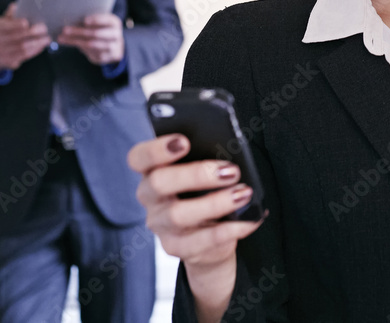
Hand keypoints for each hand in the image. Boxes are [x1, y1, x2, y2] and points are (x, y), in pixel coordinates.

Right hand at [0, 3, 49, 70]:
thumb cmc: (4, 33)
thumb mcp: (4, 22)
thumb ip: (10, 14)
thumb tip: (15, 5)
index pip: (5, 26)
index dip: (15, 25)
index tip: (26, 22)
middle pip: (16, 38)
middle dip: (32, 33)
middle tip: (45, 29)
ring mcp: (1, 52)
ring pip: (22, 48)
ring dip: (37, 43)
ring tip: (47, 38)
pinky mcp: (8, 62)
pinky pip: (24, 56)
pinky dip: (34, 50)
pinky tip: (41, 46)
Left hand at [56, 13, 123, 65]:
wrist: (115, 46)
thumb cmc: (103, 29)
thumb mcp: (101, 22)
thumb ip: (90, 21)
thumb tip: (70, 18)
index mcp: (114, 23)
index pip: (106, 20)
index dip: (96, 20)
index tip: (85, 20)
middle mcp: (115, 35)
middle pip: (96, 34)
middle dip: (79, 32)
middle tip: (65, 30)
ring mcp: (112, 47)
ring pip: (91, 45)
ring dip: (74, 41)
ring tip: (62, 38)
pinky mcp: (105, 57)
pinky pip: (90, 53)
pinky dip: (78, 47)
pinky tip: (68, 43)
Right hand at [128, 135, 263, 318]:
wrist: (207, 239)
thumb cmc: (204, 192)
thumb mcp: (202, 173)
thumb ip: (207, 159)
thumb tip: (231, 153)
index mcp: (151, 170)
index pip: (139, 157)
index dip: (157, 149)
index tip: (184, 141)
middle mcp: (150, 198)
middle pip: (159, 183)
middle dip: (196, 174)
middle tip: (230, 170)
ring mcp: (160, 225)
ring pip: (179, 214)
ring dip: (216, 203)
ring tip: (243, 194)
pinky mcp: (176, 247)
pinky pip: (202, 240)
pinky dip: (230, 228)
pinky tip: (249, 219)